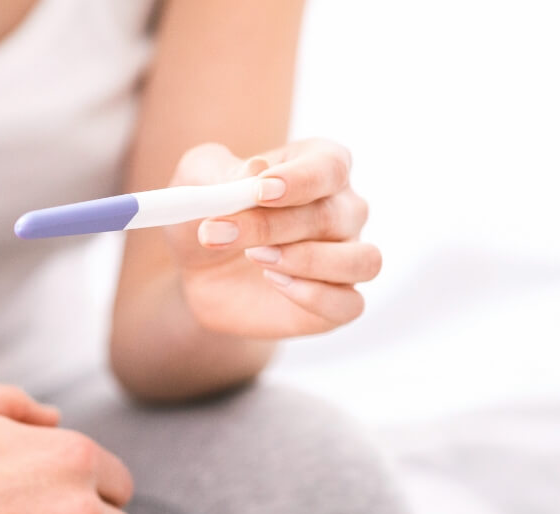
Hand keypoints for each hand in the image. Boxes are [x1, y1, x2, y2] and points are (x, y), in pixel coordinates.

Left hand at [164, 139, 378, 337]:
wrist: (199, 268)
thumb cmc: (209, 211)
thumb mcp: (199, 180)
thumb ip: (222, 171)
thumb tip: (256, 169)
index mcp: (319, 165)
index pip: (329, 166)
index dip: (299, 180)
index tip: (259, 190)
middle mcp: (344, 209)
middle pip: (330, 215)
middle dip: (270, 226)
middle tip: (216, 231)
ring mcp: (346, 257)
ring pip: (360, 260)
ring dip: (308, 261)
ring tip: (254, 257)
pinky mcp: (338, 302)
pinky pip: (349, 304)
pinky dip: (317, 297)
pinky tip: (275, 283)